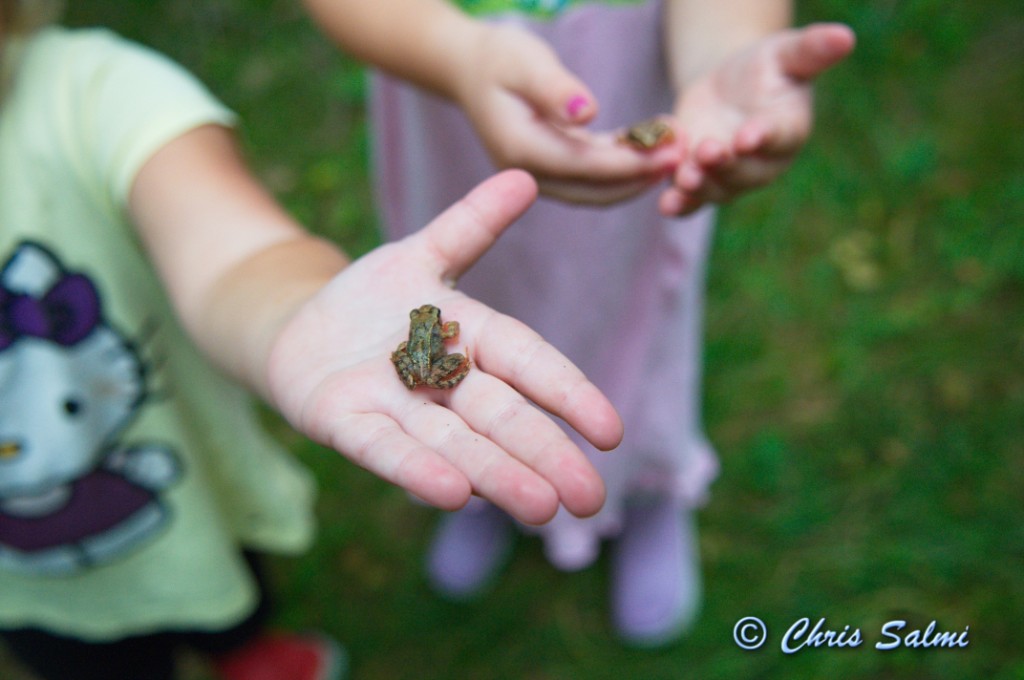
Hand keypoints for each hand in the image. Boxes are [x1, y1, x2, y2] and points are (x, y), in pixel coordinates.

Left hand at [267, 171, 623, 524]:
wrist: (302, 329)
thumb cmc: (375, 298)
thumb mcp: (421, 254)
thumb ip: (472, 225)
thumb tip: (524, 175)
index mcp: (473, 339)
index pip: (530, 364)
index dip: (568, 396)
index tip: (612, 432)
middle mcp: (444, 383)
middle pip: (501, 419)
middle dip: (544, 455)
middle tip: (589, 500)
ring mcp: (397, 407)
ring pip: (455, 444)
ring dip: (497, 474)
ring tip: (540, 507)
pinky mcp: (346, 424)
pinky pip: (384, 449)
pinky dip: (416, 470)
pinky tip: (454, 496)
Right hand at [454, 24, 681, 204]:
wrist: (470, 70)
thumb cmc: (498, 58)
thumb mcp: (524, 62)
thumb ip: (554, 88)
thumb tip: (587, 114)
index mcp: (519, 148)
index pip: (583, 165)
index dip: (629, 163)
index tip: (669, 152)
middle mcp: (526, 174)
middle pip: (593, 189)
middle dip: (641, 177)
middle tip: (684, 155)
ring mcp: (537, 177)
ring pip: (596, 191)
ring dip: (637, 176)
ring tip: (676, 150)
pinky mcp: (551, 171)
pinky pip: (592, 179)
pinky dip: (624, 168)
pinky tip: (655, 147)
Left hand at [659, 23, 855, 214]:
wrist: (728, 87)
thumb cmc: (765, 68)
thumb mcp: (786, 53)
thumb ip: (811, 50)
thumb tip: (844, 36)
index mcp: (787, 130)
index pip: (778, 137)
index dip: (763, 138)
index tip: (747, 137)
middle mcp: (761, 162)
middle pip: (743, 172)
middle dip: (725, 165)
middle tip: (708, 152)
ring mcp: (729, 177)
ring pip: (715, 190)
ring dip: (699, 188)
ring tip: (684, 179)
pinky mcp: (699, 182)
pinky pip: (691, 201)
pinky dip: (679, 204)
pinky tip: (666, 205)